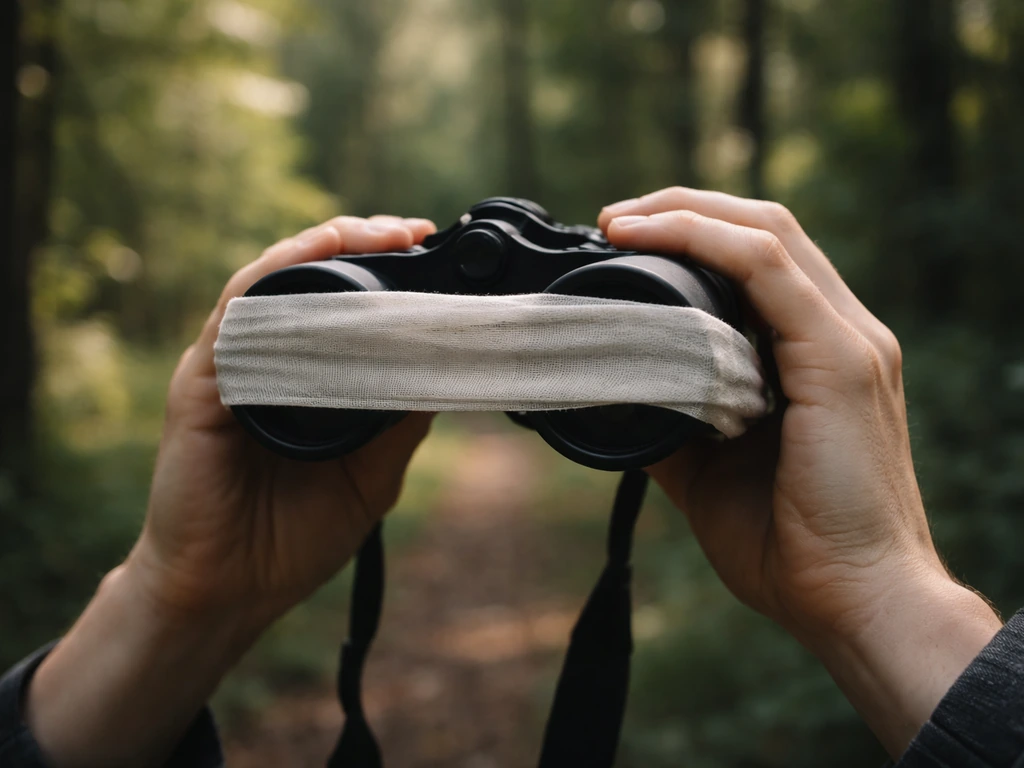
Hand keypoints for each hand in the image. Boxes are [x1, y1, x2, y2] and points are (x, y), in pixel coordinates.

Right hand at [134, 214, 436, 624]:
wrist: (228, 595)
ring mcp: (229, 368)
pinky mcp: (201, 385)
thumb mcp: (371, 473)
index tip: (432, 252)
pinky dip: (278, 275)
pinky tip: (317, 256)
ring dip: (327, 245)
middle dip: (361, 243)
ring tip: (382, 233)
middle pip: (307, 278)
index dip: (384, 273)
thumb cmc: (292, 537)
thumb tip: (450, 367)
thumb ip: (400, 420)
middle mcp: (263, 362)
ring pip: (272, 280)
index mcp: (301, 379)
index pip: (339, 306)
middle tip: (415, 231)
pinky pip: (238, 314)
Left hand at [599, 188, 1000, 756]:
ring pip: (768, 232)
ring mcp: (849, 340)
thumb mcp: (708, 467)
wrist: (852, 601)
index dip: (693, 233)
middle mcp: (843, 332)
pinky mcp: (841, 359)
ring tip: (619, 221)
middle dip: (684, 207)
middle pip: (766, 227)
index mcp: (818, 353)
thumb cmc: (790, 544)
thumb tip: (615, 392)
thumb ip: (673, 418)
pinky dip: (704, 241)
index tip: (622, 241)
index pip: (760, 258)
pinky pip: (768, 269)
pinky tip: (649, 239)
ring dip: (687, 212)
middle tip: (612, 220)